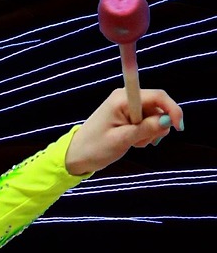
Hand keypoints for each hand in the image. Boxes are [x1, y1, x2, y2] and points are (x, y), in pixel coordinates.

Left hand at [64, 87, 182, 175]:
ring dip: (150, 132)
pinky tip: (134, 142)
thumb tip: (167, 120)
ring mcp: (126, 106)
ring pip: (154, 116)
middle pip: (158, 106)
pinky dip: (145, 133)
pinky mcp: (127, 115)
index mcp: (122, 99)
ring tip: (134, 143)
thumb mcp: (122, 140)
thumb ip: (145, 129)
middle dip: (157, 126)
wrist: (76, 156)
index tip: (177, 127)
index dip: (171, 109)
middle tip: (142, 143)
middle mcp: (126, 98)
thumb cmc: (94, 148)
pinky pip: (146, 121)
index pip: (158, 96)